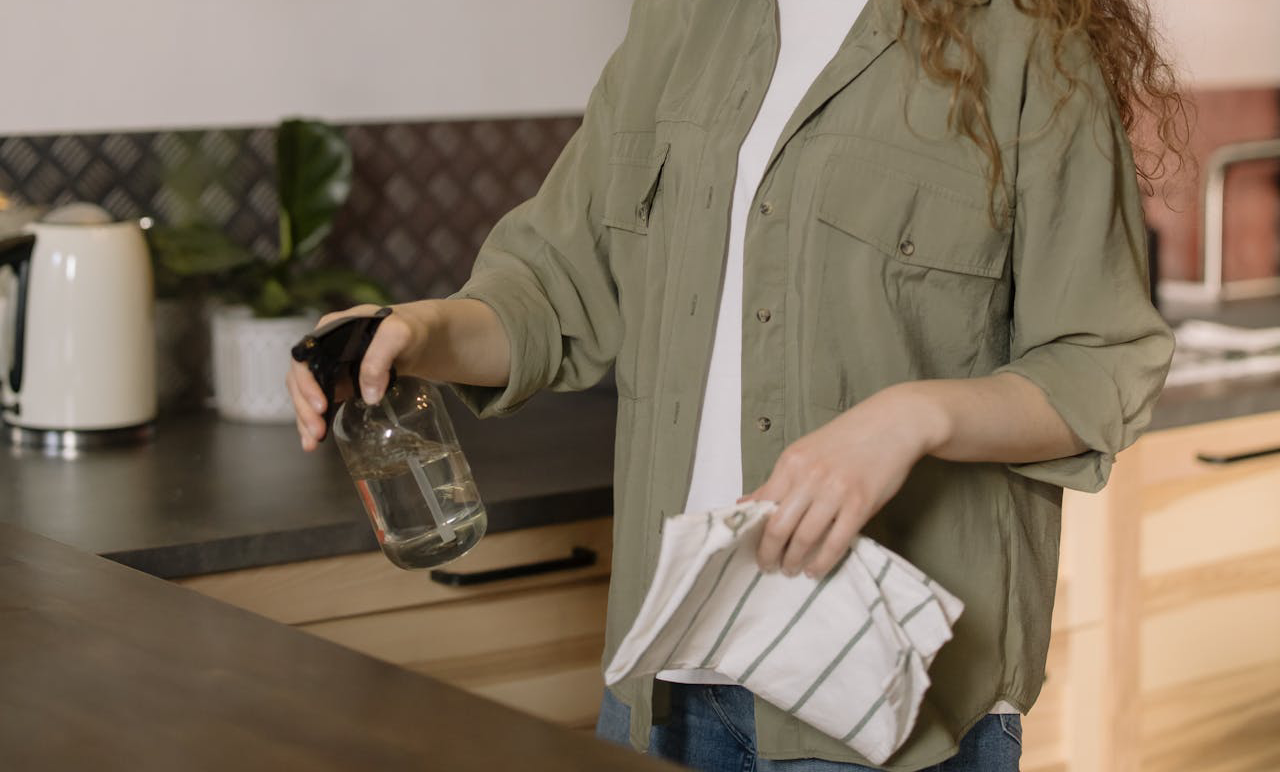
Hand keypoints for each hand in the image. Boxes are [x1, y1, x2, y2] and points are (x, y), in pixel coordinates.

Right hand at [285, 304, 422, 450]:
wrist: (420, 340)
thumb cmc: (408, 330)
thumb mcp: (397, 335)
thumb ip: (379, 358)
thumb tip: (368, 396)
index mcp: (329, 331)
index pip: (305, 358)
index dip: (306, 383)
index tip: (320, 405)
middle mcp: (323, 350)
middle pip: (300, 380)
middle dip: (304, 408)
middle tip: (317, 431)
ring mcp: (330, 369)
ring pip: (306, 395)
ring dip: (306, 419)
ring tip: (312, 442)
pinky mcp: (339, 385)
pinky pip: (321, 404)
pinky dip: (316, 422)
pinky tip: (314, 440)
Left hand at [740, 385, 947, 578]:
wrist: (892, 423)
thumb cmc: (848, 438)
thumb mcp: (805, 451)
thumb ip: (779, 479)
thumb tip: (748, 502)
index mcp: (791, 462)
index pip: (763, 506)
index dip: (755, 534)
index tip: (754, 549)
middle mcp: (809, 477)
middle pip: (778, 527)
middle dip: (769, 554)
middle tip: (769, 567)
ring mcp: (835, 491)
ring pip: (804, 539)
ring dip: (794, 561)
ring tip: (792, 569)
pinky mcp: (860, 505)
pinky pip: (835, 543)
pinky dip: (822, 562)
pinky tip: (816, 569)